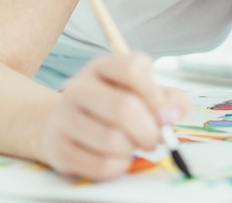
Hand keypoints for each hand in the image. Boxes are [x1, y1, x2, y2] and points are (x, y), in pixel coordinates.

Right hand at [40, 53, 189, 180]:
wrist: (66, 125)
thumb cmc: (114, 105)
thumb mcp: (144, 92)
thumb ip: (168, 99)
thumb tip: (173, 113)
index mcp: (102, 67)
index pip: (132, 68)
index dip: (155, 93)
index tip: (162, 110)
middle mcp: (78, 88)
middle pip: (123, 108)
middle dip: (149, 130)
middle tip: (156, 139)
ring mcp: (63, 118)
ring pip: (112, 140)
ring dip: (133, 149)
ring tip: (132, 145)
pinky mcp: (59, 149)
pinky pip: (100, 164)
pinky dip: (119, 166)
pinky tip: (117, 157)